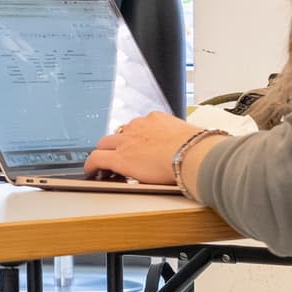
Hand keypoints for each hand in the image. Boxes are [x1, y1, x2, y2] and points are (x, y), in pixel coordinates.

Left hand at [87, 112, 209, 185]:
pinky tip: (91, 172)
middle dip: (116, 143)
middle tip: (117, 154)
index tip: (137, 144)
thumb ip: (187, 140)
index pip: (140, 125)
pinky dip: (91, 165)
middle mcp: (139, 126)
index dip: (135, 137)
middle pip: (119, 132)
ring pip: (105, 143)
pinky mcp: (120, 157)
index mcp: (157, 119)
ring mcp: (127, 140)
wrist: (192, 154)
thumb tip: (201, 146)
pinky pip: (96, 159)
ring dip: (104, 153)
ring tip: (103, 165)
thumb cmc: (198, 148)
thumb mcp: (192, 138)